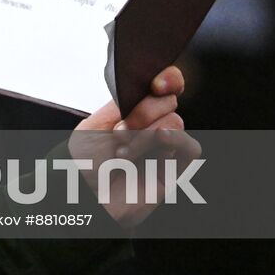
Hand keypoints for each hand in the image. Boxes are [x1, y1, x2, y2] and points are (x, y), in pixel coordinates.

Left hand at [69, 65, 200, 226]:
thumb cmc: (84, 163)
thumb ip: (124, 103)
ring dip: (146, 133)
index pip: (162, 85)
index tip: (156, 84)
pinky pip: (190, 147)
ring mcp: (162, 146)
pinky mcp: (173, 168)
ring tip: (124, 152)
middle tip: (119, 132)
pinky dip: (177, 140)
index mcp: (133, 110)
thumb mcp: (95, 123)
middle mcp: (150, 125)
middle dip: (143, 111)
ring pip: (175, 121)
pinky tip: (159, 141)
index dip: (167, 78)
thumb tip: (149, 88)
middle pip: (168, 101)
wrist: (84, 197)